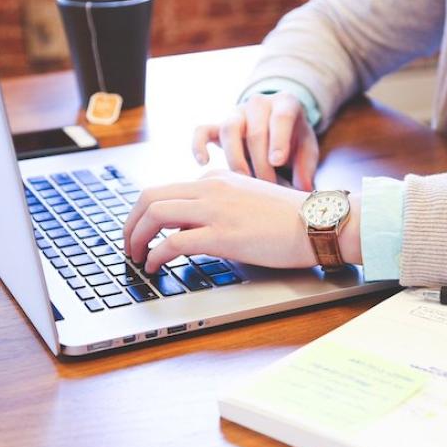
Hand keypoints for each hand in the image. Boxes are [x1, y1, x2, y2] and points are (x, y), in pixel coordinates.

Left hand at [123, 170, 361, 271]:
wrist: (318, 222)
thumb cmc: (291, 218)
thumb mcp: (249, 200)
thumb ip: (223, 205)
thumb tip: (198, 227)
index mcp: (217, 179)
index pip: (167, 190)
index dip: (146, 214)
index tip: (142, 232)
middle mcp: (211, 188)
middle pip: (150, 197)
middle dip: (130, 223)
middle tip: (128, 245)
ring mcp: (215, 210)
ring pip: (155, 214)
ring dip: (136, 237)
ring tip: (135, 257)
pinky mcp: (222, 235)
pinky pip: (173, 242)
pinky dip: (156, 255)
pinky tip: (155, 267)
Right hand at [192, 92, 318, 190]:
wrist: (276, 125)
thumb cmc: (294, 139)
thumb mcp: (307, 149)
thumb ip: (306, 167)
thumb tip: (303, 190)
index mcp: (285, 103)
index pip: (281, 117)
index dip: (278, 140)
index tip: (277, 162)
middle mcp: (259, 104)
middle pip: (255, 131)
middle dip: (261, 163)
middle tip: (268, 186)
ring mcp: (236, 113)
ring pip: (229, 129)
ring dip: (236, 159)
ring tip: (244, 182)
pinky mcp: (218, 125)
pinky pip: (202, 130)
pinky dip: (199, 145)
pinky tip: (204, 163)